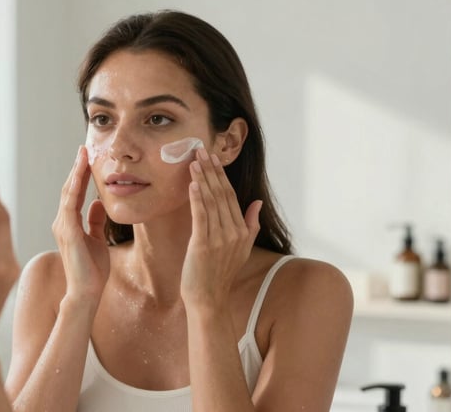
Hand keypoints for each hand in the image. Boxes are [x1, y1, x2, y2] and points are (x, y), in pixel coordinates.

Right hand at [52, 145, 109, 304]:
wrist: (87, 292)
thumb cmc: (92, 270)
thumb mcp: (98, 239)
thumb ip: (96, 221)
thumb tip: (99, 202)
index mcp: (69, 223)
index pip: (74, 193)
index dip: (80, 174)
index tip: (87, 156)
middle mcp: (62, 222)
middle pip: (68, 188)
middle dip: (77, 168)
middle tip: (85, 147)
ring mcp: (63, 227)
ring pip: (68, 193)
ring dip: (76, 173)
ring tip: (83, 154)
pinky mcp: (67, 233)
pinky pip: (70, 205)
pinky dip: (74, 189)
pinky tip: (80, 176)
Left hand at [180, 149, 261, 309]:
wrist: (209, 299)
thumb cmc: (220, 274)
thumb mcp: (241, 249)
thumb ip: (251, 224)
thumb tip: (258, 203)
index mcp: (242, 231)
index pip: (232, 196)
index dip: (221, 176)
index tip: (213, 158)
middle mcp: (234, 232)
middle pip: (222, 195)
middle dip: (211, 171)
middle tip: (201, 150)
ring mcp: (220, 239)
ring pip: (211, 202)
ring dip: (202, 180)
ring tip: (194, 161)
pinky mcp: (204, 245)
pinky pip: (201, 217)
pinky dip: (197, 199)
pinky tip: (193, 184)